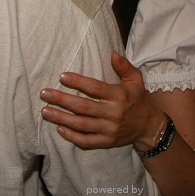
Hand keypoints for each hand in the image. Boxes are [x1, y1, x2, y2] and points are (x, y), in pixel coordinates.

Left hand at [39, 52, 164, 150]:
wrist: (149, 127)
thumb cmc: (138, 99)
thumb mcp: (136, 80)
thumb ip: (124, 66)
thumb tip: (112, 53)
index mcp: (119, 96)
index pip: (95, 89)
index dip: (78, 82)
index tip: (62, 77)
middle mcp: (113, 113)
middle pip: (83, 107)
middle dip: (62, 100)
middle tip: (45, 94)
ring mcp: (109, 129)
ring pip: (81, 124)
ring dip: (61, 118)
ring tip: (45, 111)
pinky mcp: (107, 142)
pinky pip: (86, 141)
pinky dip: (72, 136)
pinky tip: (59, 128)